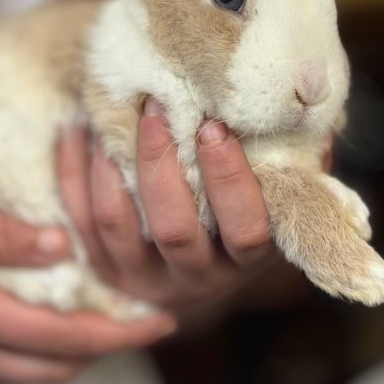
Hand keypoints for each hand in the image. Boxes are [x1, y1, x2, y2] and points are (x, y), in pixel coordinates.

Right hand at [0, 196, 175, 383]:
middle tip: (140, 318)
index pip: (71, 335)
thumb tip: (61, 245)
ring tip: (98, 321)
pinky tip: (36, 327)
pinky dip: (34, 356)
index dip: (124, 330)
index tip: (165, 320)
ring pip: (32, 374)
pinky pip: (0, 372)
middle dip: (108, 345)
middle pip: (59, 365)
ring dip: (72, 354)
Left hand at [58, 98, 290, 320]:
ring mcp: (140, 275)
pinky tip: (77, 128)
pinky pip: (79, 218)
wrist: (195, 271)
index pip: (245, 230)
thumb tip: (309, 116)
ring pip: (117, 223)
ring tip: (114, 112)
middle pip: (174, 228)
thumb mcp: (274, 198)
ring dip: (112, 164)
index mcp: (242, 260)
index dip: (230, 180)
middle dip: (162, 163)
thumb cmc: (240, 217)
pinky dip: (74, 170)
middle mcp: (192, 277)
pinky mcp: (101, 265)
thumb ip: (292, 164)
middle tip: (156, 106)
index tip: (215, 127)